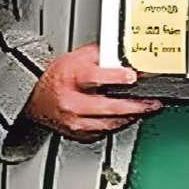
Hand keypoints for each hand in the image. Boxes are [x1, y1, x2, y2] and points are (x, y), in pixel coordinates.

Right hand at [22, 45, 163, 139]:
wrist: (36, 99)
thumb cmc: (56, 78)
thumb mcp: (75, 58)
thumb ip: (99, 55)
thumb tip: (122, 54)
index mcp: (70, 79)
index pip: (94, 78)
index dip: (116, 77)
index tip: (132, 76)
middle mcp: (72, 102)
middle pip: (108, 107)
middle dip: (135, 105)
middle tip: (151, 102)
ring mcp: (75, 121)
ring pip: (110, 123)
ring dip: (130, 117)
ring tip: (145, 109)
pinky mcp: (79, 134)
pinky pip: (104, 132)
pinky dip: (117, 124)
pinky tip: (126, 117)